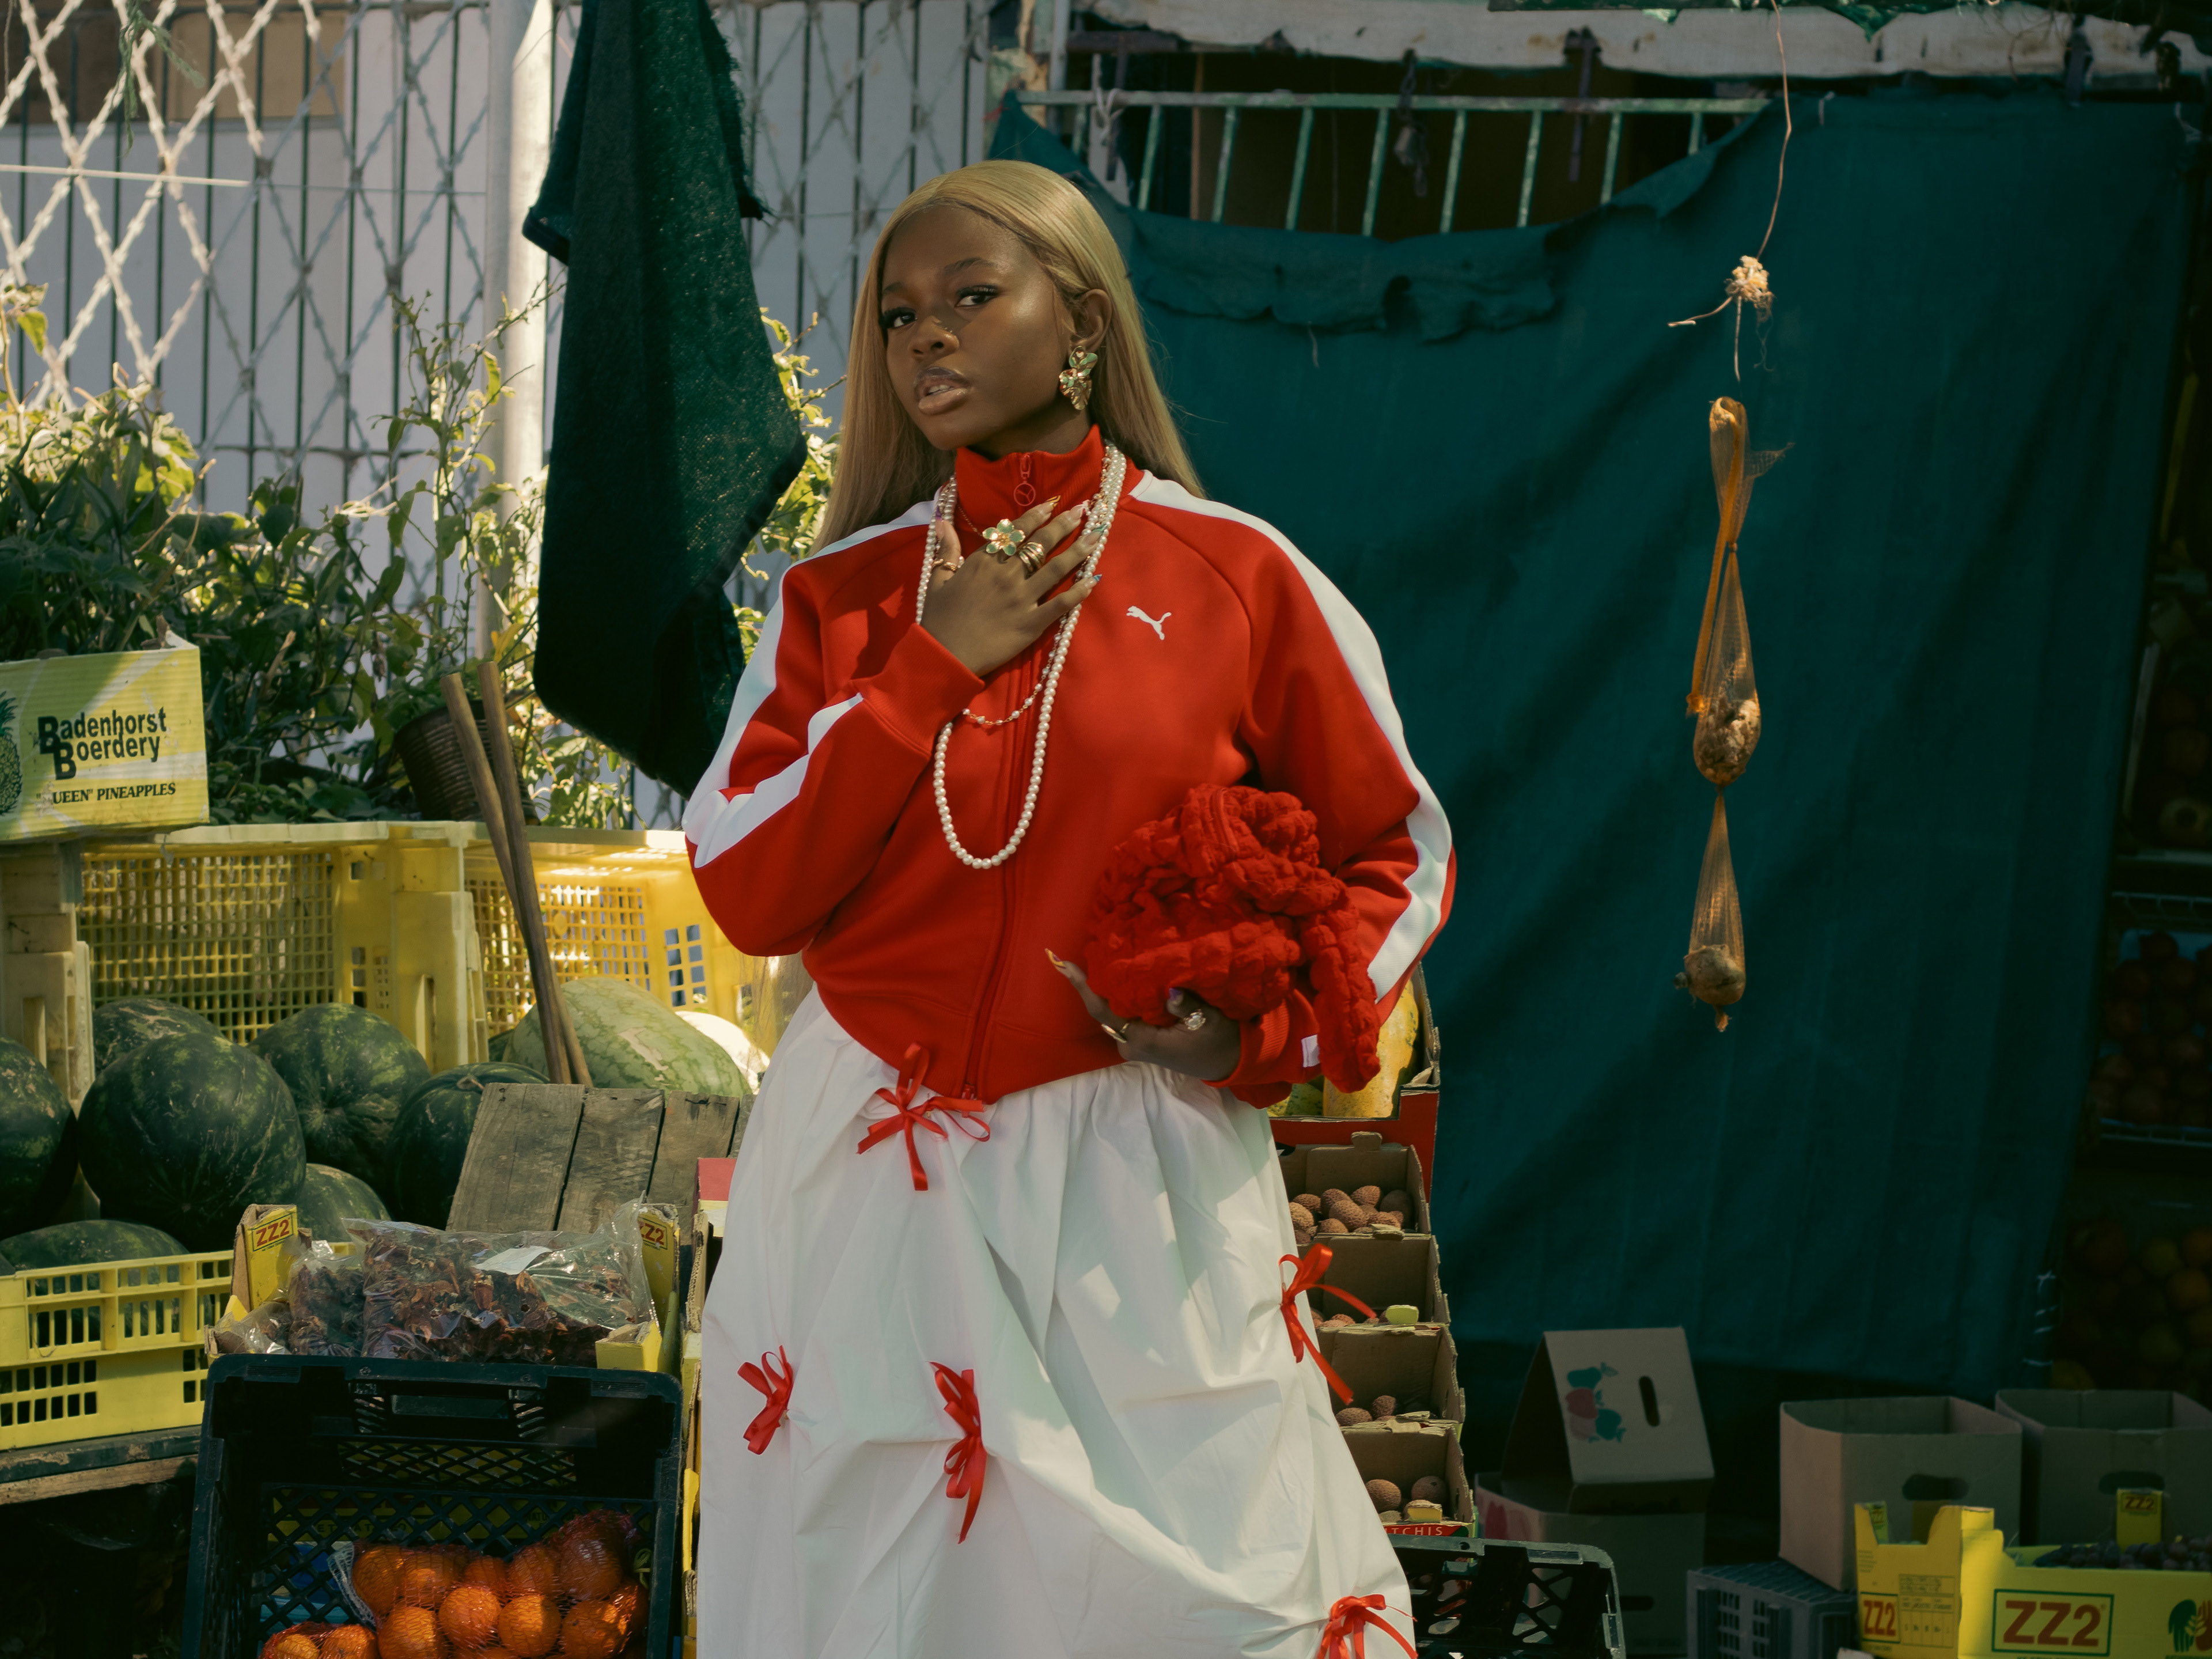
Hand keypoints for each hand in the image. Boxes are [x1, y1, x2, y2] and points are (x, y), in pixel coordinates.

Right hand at [924, 497, 1099, 677]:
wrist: (945, 656)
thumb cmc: (938, 619)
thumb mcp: (937, 579)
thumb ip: (946, 549)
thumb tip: (943, 521)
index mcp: (984, 562)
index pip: (1015, 532)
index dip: (1035, 516)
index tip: (1051, 505)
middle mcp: (1006, 575)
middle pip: (1041, 543)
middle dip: (1063, 524)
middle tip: (1081, 510)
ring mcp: (1021, 598)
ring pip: (1056, 568)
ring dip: (1078, 550)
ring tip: (1096, 536)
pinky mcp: (1032, 623)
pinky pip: (1060, 604)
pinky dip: (1079, 591)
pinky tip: (1093, 579)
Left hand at [1051, 954, 1242, 1081]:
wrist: (1227, 1062)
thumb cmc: (1218, 1040)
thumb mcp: (1210, 1021)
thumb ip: (1189, 1006)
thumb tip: (1172, 991)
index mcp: (1142, 1040)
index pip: (1103, 1010)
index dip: (1082, 986)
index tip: (1062, 964)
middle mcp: (1130, 1043)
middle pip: (1102, 1009)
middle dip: (1088, 983)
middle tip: (1073, 954)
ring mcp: (1134, 1043)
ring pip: (1110, 1011)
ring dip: (1102, 987)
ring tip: (1091, 957)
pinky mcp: (1140, 1039)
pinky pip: (1120, 1013)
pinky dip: (1116, 994)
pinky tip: (1114, 974)